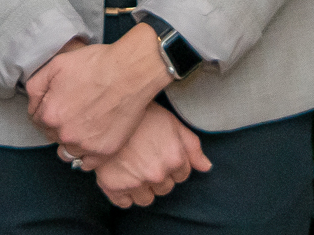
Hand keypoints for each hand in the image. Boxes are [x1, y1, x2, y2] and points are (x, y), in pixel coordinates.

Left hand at [26, 26, 170, 160]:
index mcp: (49, 114)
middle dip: (59, 123)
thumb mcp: (56, 64)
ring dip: (71, 140)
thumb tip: (32, 103)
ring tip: (84, 125)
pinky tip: (92, 139)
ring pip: (68, 151)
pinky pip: (87, 163)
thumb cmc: (96, 65)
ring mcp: (85, 145)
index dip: (47, 108)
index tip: (59, 101)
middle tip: (74, 108)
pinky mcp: (104, 151)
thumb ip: (36, 86)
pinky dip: (87, 154)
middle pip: (52, 135)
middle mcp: (65, 134)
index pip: (36, 119)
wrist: (130, 72)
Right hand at [90, 103, 210, 207]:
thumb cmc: (142, 114)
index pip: (182, 176)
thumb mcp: (173, 123)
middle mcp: (157, 174)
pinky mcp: (113, 186)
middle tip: (146, 157)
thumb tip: (206, 167)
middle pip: (165, 188)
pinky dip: (124, 194)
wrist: (107, 110)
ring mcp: (135, 182)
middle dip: (159, 176)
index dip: (172, 164)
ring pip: (146, 199)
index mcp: (174, 160)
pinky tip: (122, 177)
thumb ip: (192, 146)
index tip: (161, 153)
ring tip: (134, 168)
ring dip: (143, 188)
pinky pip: (124, 203)